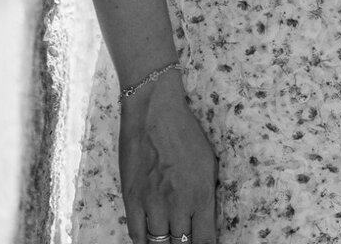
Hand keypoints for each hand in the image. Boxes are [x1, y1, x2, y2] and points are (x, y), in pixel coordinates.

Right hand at [120, 71, 216, 243]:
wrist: (154, 109)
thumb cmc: (185, 132)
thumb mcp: (209, 163)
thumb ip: (207, 196)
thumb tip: (206, 221)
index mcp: (201, 196)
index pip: (206, 242)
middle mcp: (178, 205)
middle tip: (184, 239)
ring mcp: (152, 203)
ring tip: (168, 239)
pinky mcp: (132, 198)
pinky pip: (136, 235)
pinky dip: (144, 241)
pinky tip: (149, 238)